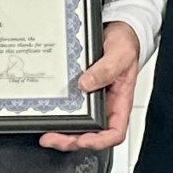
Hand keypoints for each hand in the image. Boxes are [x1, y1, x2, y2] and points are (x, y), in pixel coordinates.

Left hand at [40, 21, 139, 151]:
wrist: (116, 31)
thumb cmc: (125, 44)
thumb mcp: (120, 54)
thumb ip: (106, 70)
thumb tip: (86, 83)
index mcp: (120, 102)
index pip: (115, 132)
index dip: (99, 141)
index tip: (84, 140)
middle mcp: (106, 105)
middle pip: (91, 134)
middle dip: (72, 141)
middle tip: (53, 138)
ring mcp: (92, 100)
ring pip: (79, 126)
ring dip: (62, 133)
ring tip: (46, 134)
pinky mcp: (80, 93)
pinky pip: (70, 109)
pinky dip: (59, 115)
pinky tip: (48, 114)